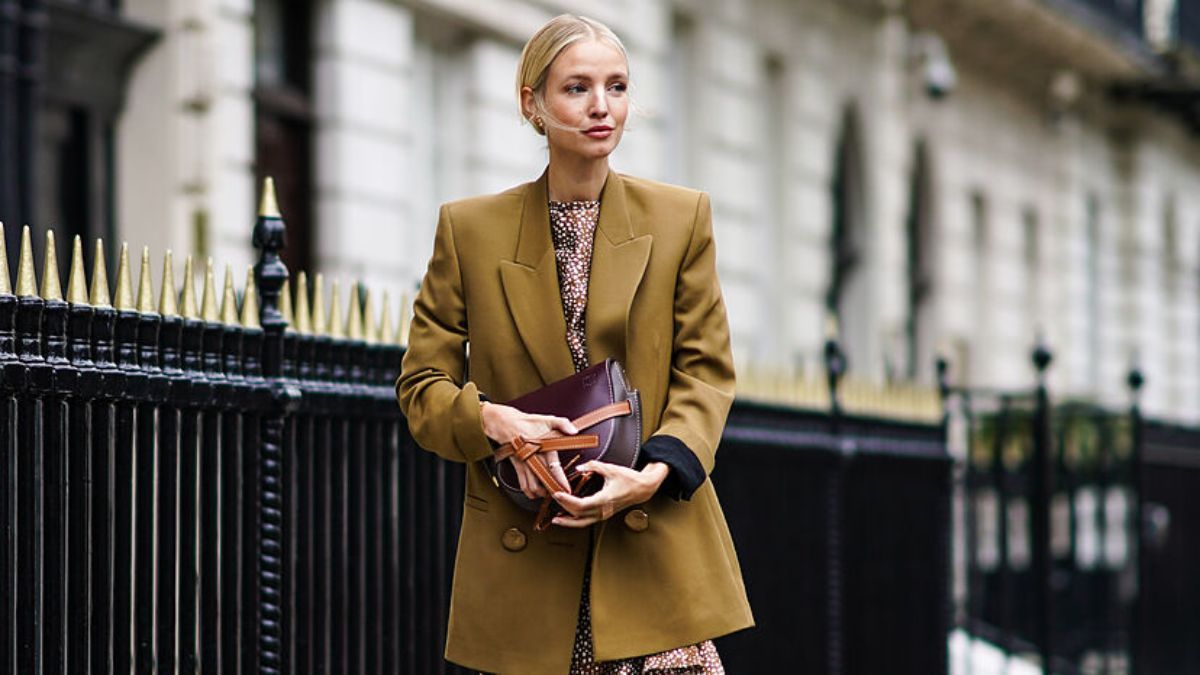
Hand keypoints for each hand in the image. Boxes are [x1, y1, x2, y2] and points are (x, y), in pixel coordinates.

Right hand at [480, 402, 573, 498]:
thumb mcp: (547, 420)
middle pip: (544, 481)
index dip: (561, 481)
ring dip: (542, 493)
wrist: (505, 424)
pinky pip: (523, 485)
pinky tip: (537, 492)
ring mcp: (524, 465)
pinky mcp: (518, 468)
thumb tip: (574, 431)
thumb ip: (563, 424)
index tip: (567, 490)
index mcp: (543, 448)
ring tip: (551, 494)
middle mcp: (533, 459)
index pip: (554, 468)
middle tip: (561, 496)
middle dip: (553, 491)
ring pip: (532, 487)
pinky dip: (530, 492)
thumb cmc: (527, 423)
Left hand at [550, 461, 669, 527]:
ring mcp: (604, 514)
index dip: (567, 501)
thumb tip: (579, 467)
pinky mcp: (604, 515)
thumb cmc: (629, 479)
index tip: (557, 494)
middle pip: (578, 515)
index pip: (581, 505)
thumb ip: (593, 466)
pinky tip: (568, 517)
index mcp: (605, 499)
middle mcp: (603, 510)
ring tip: (555, 519)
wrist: (643, 489)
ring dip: (568, 521)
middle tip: (552, 499)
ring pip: (582, 523)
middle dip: (563, 508)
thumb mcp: (611, 469)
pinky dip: (575, 520)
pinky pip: (587, 521)